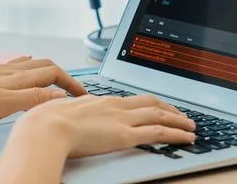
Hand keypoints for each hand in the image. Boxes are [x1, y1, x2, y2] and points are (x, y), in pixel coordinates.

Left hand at [0, 58, 88, 125]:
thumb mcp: (3, 105)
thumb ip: (32, 98)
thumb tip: (59, 94)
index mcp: (18, 77)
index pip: (54, 74)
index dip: (71, 83)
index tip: (82, 95)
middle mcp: (11, 70)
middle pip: (46, 66)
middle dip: (64, 75)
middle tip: (75, 90)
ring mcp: (0, 71)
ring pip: (32, 65)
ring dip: (49, 70)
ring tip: (58, 81)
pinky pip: (16, 66)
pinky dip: (29, 68)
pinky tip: (24, 68)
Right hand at [13, 95, 195, 157]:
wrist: (45, 129)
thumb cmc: (45, 121)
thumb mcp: (59, 109)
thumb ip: (70, 108)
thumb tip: (69, 107)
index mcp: (99, 100)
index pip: (131, 99)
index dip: (146, 103)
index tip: (155, 107)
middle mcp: (115, 106)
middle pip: (150, 102)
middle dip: (169, 108)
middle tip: (181, 114)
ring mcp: (122, 119)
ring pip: (160, 115)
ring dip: (179, 120)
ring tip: (191, 126)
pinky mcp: (125, 135)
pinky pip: (159, 132)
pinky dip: (177, 134)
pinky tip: (187, 138)